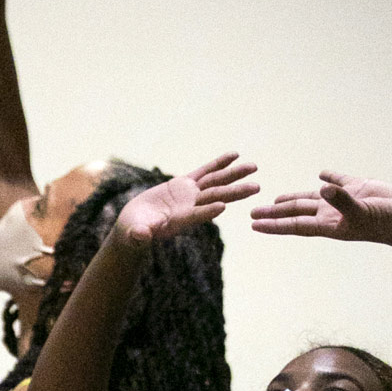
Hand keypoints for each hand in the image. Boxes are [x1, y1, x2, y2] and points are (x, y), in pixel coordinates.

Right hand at [115, 153, 259, 245]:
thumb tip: (140, 235)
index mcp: (179, 221)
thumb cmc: (134, 232)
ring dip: (234, 175)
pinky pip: (205, 171)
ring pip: (215, 182)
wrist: (135, 224)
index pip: (195, 215)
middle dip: (235, 192)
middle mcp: (189, 208)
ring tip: (253, 167)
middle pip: (215, 197)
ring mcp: (189, 195)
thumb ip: (139, 234)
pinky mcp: (185, 184)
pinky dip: (219, 163)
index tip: (222, 206)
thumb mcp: (134, 233)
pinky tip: (235, 155)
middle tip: (257, 187)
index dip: (207, 211)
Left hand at [251, 171, 391, 250]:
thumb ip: (341, 200)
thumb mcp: (361, 212)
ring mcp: (343, 201)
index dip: (273, 224)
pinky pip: (338, 182)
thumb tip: (322, 187)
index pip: (294, 224)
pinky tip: (320, 175)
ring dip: (293, 199)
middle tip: (253, 211)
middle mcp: (332, 214)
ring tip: (276, 199)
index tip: (253, 224)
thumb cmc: (384, 222)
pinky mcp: (358, 188)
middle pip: (296, 212)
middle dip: (274, 212)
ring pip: (311, 199)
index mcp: (328, 225)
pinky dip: (328, 178)